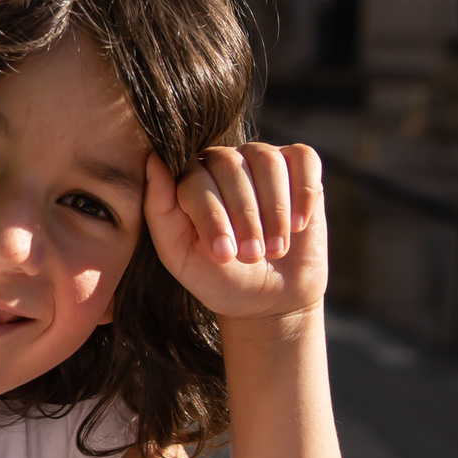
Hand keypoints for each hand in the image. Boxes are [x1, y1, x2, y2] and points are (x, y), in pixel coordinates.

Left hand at [144, 142, 327, 324]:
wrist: (267, 299)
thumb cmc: (218, 276)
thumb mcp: (180, 254)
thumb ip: (160, 209)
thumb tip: (154, 159)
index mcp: (189, 179)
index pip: (195, 180)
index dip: (211, 217)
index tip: (224, 255)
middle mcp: (223, 160)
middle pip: (231, 167)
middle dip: (244, 217)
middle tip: (252, 256)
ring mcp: (261, 158)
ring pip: (267, 161)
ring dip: (274, 210)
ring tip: (275, 249)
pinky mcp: (299, 165)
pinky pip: (303, 159)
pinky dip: (303, 192)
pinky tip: (298, 225)